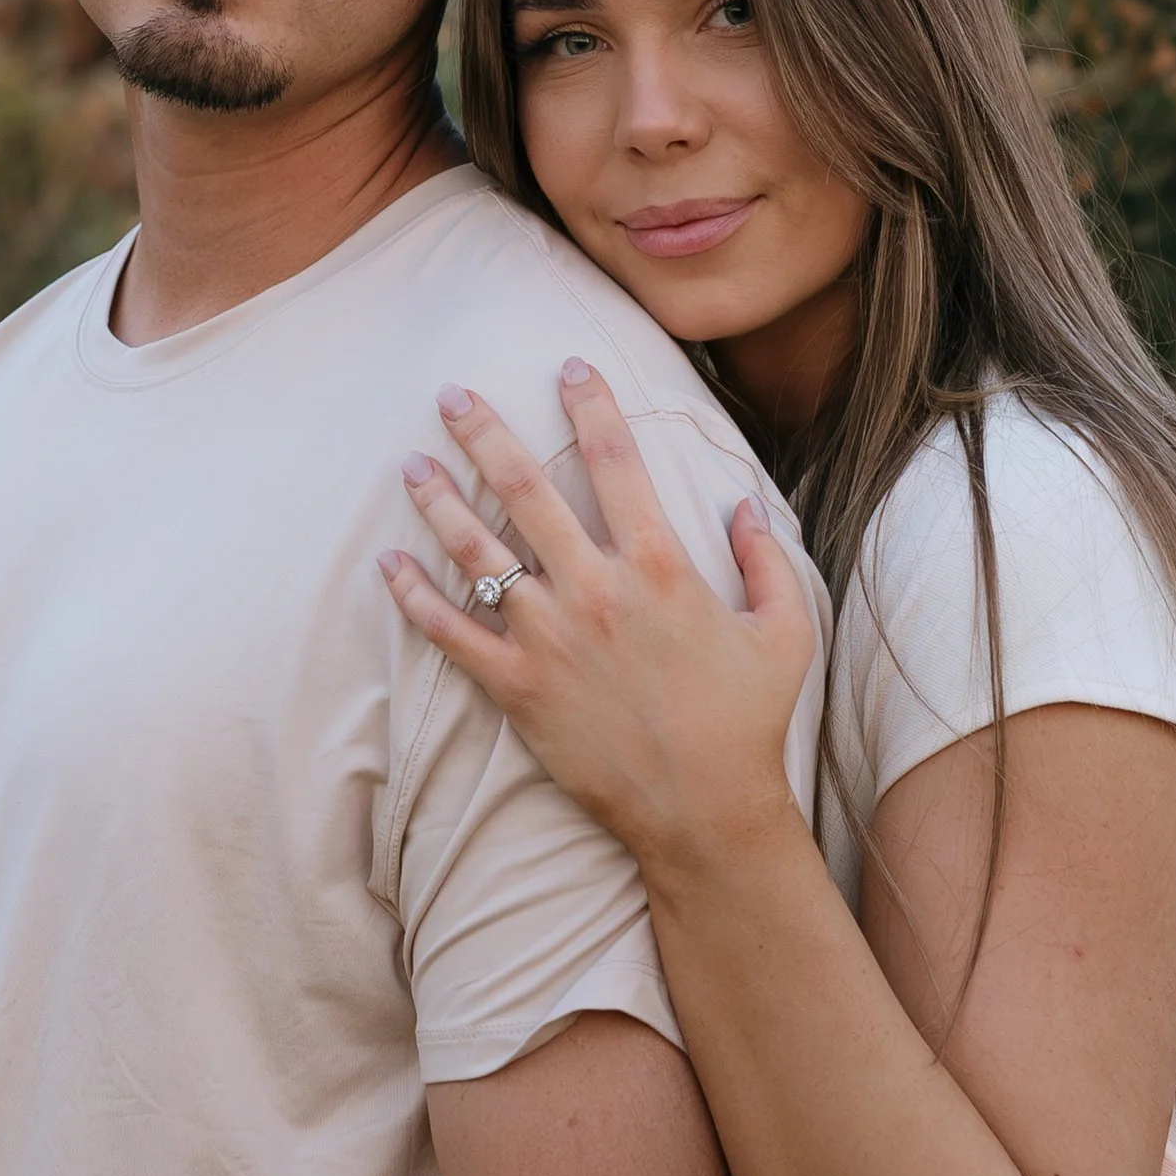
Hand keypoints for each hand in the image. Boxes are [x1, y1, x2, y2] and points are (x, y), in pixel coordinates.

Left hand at [378, 361, 815, 871]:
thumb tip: (746, 507)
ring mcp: (547, 637)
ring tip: (411, 465)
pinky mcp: (516, 687)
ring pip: (477, 550)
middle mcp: (594, 588)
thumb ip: (769, 560)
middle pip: (525, 487)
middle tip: (451, 394)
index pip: (615, 458)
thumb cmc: (749, 721)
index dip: (590, 402)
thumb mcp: (785, 632)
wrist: (704, 811)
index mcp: (658, 564)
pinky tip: (389, 565)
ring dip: (439, 500)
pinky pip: (451, 632)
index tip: (568, 364)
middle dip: (484, 432)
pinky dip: (415, 596)